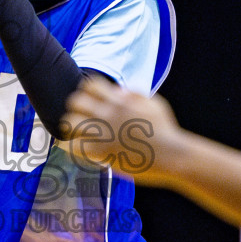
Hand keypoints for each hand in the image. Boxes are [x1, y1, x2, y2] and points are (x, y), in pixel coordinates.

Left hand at [61, 75, 180, 178]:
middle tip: (79, 117)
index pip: (91, 85)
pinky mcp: (102, 152)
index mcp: (121, 101)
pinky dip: (68, 146)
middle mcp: (110, 114)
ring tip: (74, 133)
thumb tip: (120, 91)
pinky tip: (71, 148)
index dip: (86, 91)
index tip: (89, 100)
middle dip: (75, 108)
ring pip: (71, 123)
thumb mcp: (155, 105)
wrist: (172, 155)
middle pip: (76, 101)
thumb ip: (136, 95)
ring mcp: (104, 133)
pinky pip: (73, 146)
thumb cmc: (166, 131)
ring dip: (70, 127)